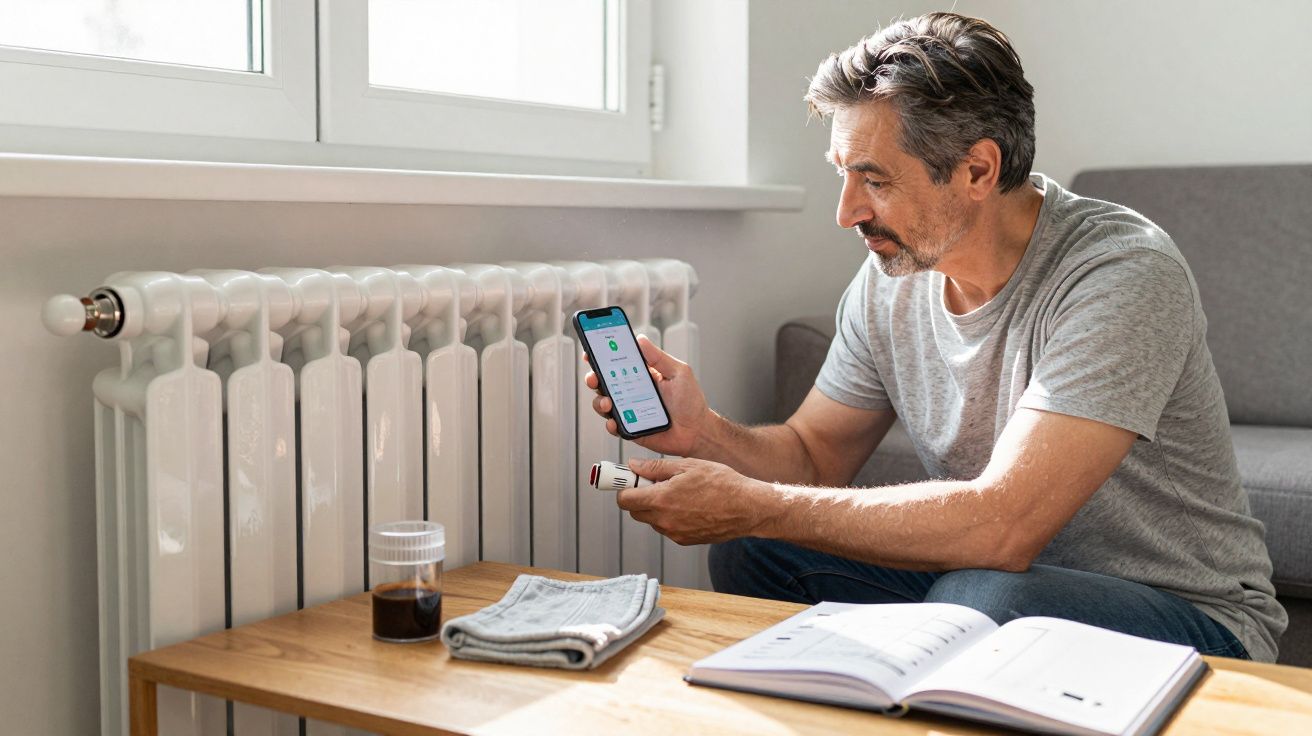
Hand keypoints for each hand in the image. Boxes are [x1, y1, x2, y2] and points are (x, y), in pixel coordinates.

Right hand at [582, 335, 710, 456]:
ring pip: (604, 403)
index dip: (601, 356)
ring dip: (600, 401)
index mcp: (641, 375)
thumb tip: (640, 340)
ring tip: (608, 401)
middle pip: (604, 382)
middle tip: (593, 377)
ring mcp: (629, 410)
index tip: (591, 351)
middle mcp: (631, 391)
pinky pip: (614, 426)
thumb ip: (659, 357)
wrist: (697, 431)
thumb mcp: (678, 372)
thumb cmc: (691, 401)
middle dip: (593, 378)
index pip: (616, 363)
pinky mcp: (630, 428)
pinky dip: (610, 424)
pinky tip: (614, 421)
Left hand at [615, 457, 769, 544]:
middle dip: (639, 496)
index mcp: (661, 500)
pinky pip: (668, 527)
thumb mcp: (687, 466)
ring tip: (679, 493)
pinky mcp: (685, 540)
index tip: (628, 480)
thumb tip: (634, 466)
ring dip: (656, 507)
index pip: (624, 500)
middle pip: (635, 511)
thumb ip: (656, 467)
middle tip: (654, 483)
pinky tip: (689, 504)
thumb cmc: (722, 483)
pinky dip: (671, 517)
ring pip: (652, 520)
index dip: (624, 488)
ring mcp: (674, 533)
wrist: (747, 507)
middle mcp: (664, 520)